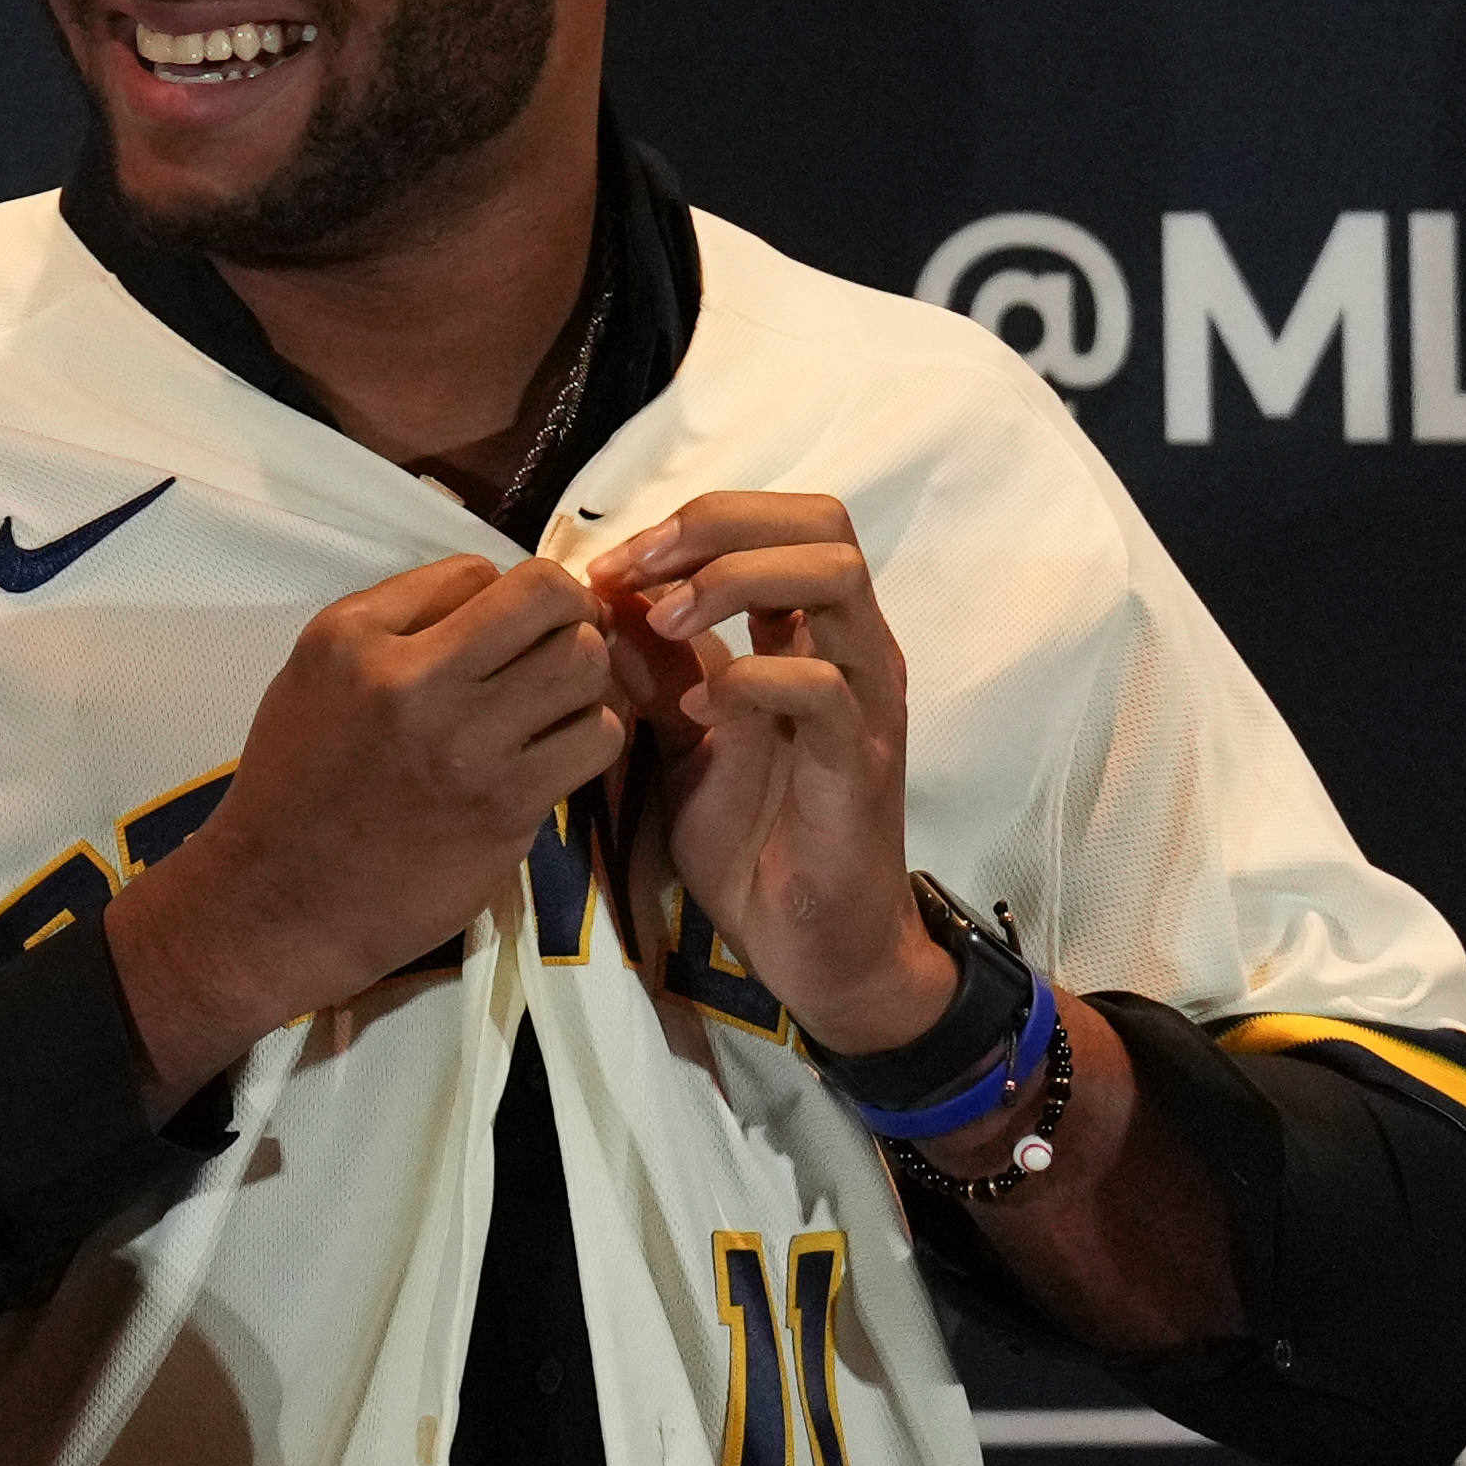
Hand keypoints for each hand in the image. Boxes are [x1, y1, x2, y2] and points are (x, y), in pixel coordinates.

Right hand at [108, 554, 628, 1101]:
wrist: (281, 904)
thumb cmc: (298, 784)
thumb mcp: (316, 673)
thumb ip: (397, 621)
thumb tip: (494, 592)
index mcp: (357, 638)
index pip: (478, 570)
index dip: (502, 595)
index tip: (499, 631)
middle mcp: (412, 681)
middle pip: (550, 602)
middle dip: (570, 617)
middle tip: (559, 646)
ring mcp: (465, 748)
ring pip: (585, 667)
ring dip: (587, 677)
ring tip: (560, 701)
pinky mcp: (505, 808)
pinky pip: (594, 740)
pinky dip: (591, 735)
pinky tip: (560, 750)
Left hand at [589, 492, 939, 1052]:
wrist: (810, 947)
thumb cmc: (754, 841)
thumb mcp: (682, 741)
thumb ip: (655, 671)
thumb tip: (599, 601)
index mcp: (816, 634)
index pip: (785, 519)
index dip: (697, 521)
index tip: (614, 566)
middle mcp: (854, 649)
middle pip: (821, 523)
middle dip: (717, 528)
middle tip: (638, 573)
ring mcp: (867, 701)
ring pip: (835, 578)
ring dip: (733, 582)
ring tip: (662, 625)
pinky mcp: (861, 763)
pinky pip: (825, 687)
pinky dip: (754, 679)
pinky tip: (699, 714)